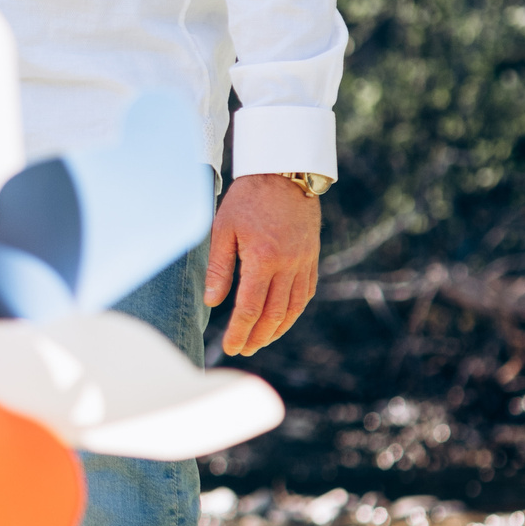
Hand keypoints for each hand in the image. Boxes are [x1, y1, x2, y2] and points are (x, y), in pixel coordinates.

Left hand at [204, 174, 321, 357]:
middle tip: (244, 350)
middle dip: (258, 336)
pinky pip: (306, 292)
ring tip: (262, 341)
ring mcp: (304, 263)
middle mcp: (288, 265)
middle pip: (274, 314)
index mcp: (263, 259)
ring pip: (294, 307)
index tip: (231, 346)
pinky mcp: (312, 258)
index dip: (240, 331)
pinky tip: (283, 319)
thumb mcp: (222, 228)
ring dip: (278, 329)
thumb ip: (218, 267)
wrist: (285, 175)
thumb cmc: (246, 200)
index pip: (251, 307)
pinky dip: (295, 311)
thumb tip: (212, 302)